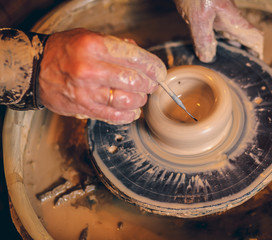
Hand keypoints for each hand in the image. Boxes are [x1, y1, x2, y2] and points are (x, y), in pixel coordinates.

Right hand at [39, 28, 165, 123]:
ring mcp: (87, 91)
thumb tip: (140, 55)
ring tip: (141, 97)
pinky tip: (133, 111)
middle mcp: (91, 69)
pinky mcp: (85, 108)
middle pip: (134, 80)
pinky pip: (115, 115)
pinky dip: (129, 115)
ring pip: (127, 100)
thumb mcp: (88, 37)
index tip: (159, 71)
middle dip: (149, 84)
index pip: (134, 57)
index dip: (152, 66)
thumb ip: (116, 45)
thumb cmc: (63, 52)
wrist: (34, 69)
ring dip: (140, 100)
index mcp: (94, 46)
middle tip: (152, 85)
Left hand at [174, 0, 263, 61]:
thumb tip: (209, 57)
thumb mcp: (200, 18)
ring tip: (222, 65)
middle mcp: (230, 20)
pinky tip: (205, 49)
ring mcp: (219, 16)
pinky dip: (214, 43)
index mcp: (234, 21)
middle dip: (243, 55)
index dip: (258, 53)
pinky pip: (216, 32)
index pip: (255, 38)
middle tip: (237, 70)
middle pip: (243, 40)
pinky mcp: (208, 14)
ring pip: (229, 37)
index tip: (256, 66)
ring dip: (228, 50)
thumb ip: (205, 40)